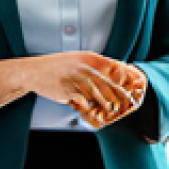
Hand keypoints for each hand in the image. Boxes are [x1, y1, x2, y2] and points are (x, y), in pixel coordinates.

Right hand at [0, 53, 145, 125]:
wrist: (33, 72)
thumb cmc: (57, 68)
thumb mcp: (76, 61)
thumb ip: (93, 68)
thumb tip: (112, 79)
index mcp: (89, 57)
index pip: (116, 67)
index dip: (127, 79)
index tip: (135, 88)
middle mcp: (85, 66)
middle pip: (110, 84)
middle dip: (119, 97)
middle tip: (124, 105)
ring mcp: (76, 78)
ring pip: (99, 95)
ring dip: (106, 104)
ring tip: (110, 109)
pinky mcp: (68, 90)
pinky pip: (84, 102)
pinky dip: (89, 109)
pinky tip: (91, 111)